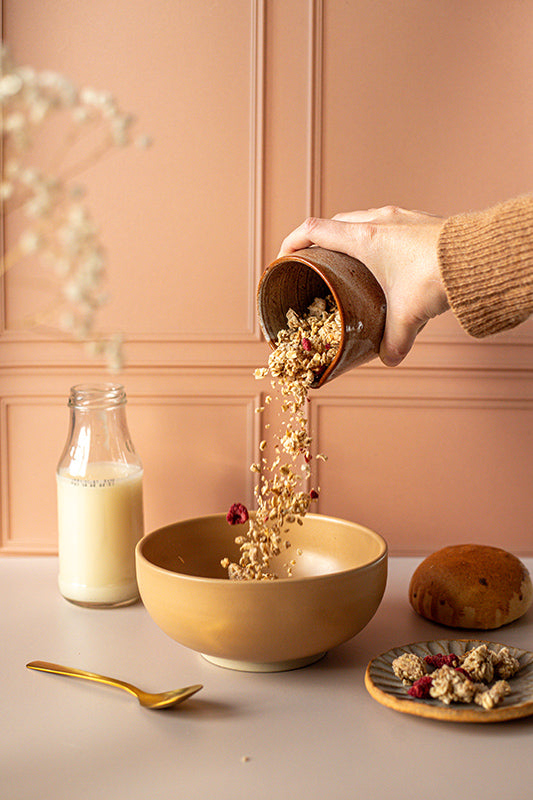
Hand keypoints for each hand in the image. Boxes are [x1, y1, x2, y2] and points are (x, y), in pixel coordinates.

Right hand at [278, 206, 448, 365]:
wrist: (479, 255)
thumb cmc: (437, 276)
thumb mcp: (409, 316)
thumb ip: (394, 340)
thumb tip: (389, 359)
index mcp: (364, 238)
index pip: (314, 230)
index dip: (292, 242)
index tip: (284, 258)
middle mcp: (379, 221)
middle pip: (335, 224)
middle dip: (319, 242)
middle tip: (315, 264)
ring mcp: (400, 217)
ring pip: (361, 220)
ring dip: (348, 238)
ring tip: (348, 263)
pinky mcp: (418, 221)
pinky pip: (385, 223)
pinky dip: (374, 239)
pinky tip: (384, 261)